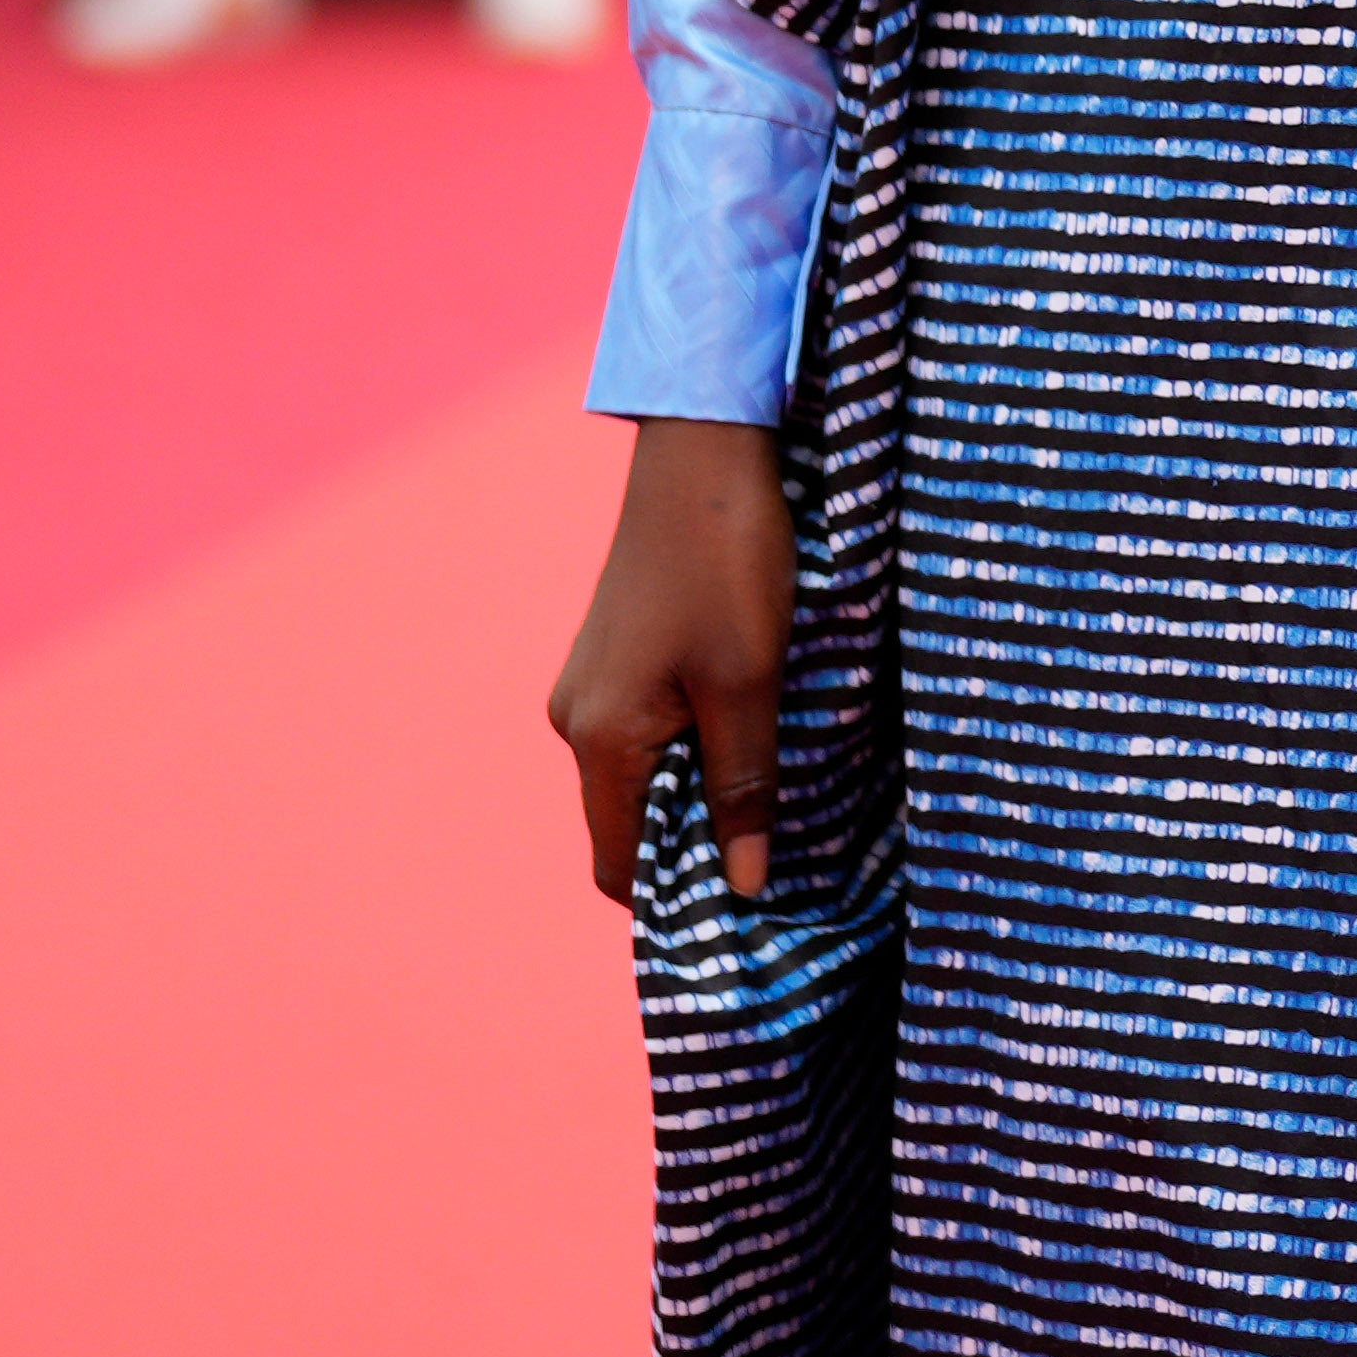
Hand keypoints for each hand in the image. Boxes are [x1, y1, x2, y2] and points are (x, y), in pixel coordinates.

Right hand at [550, 415, 792, 901]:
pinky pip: (647, 731)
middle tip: (780, 844)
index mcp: (600, 738)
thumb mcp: (750, 683)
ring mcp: (590, 686)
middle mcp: (576, 720)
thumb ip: (745, 788)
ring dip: (701, 789)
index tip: (750, 902)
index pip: (621, 867)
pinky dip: (693, 745)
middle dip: (698, 843)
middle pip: (631, 824)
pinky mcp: (613, 656)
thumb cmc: (728, 565)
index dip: (680, 897)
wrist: (705, 454)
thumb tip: (746, 887)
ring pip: (644, 775)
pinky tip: (750, 727)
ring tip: (775, 781)